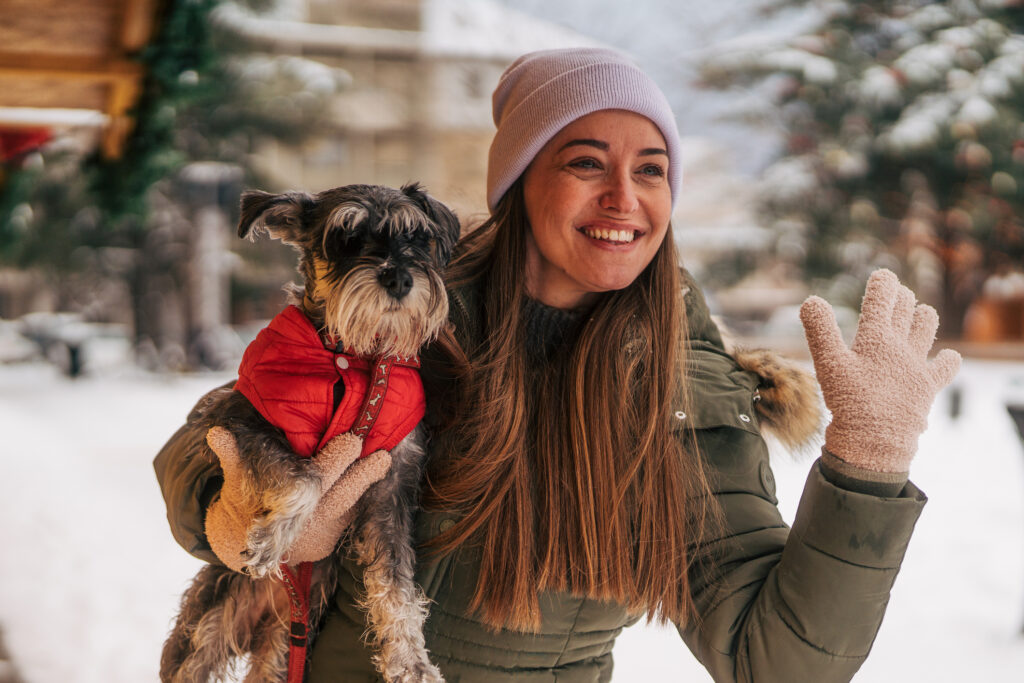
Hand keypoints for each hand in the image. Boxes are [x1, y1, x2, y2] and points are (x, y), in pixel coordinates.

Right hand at [204, 428, 390, 572]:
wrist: (246, 548)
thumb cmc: (246, 501)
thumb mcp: (237, 480)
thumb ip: (232, 455)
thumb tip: (214, 433)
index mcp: (288, 504)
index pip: (317, 479)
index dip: (337, 462)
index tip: (353, 441)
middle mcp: (308, 520)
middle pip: (342, 495)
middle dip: (363, 476)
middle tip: (383, 455)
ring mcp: (322, 533)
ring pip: (351, 507)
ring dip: (368, 486)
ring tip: (385, 460)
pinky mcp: (332, 540)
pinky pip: (351, 518)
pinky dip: (364, 498)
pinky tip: (376, 475)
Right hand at [799, 269, 960, 472]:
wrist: (877, 440)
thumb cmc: (850, 400)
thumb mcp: (827, 364)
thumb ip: (820, 330)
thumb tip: (811, 300)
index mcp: (876, 337)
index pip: (882, 298)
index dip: (882, 282)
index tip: (882, 275)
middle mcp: (901, 346)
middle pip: (906, 309)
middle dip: (901, 297)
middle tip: (897, 292)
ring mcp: (918, 365)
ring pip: (927, 328)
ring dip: (924, 316)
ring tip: (921, 312)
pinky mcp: (928, 386)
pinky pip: (947, 366)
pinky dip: (948, 359)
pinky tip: (947, 356)